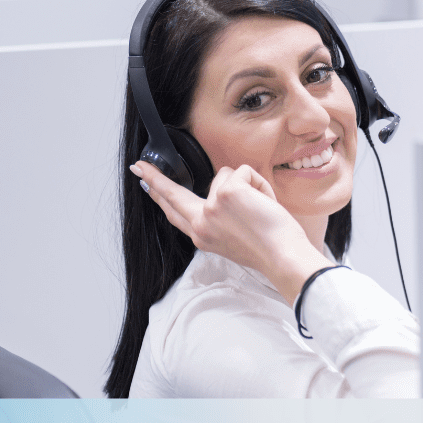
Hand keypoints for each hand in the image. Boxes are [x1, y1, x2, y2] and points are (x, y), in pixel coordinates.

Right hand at [130, 160, 330, 305]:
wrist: (283, 258)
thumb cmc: (268, 250)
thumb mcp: (232, 239)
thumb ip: (217, 219)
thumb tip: (215, 192)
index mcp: (202, 235)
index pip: (174, 212)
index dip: (158, 197)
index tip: (145, 184)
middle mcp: (201, 223)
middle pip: (173, 194)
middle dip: (154, 177)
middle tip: (138, 165)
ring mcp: (211, 207)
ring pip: (226, 175)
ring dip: (248, 186)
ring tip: (260, 209)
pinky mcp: (228, 192)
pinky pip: (244, 172)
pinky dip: (259, 183)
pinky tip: (265, 203)